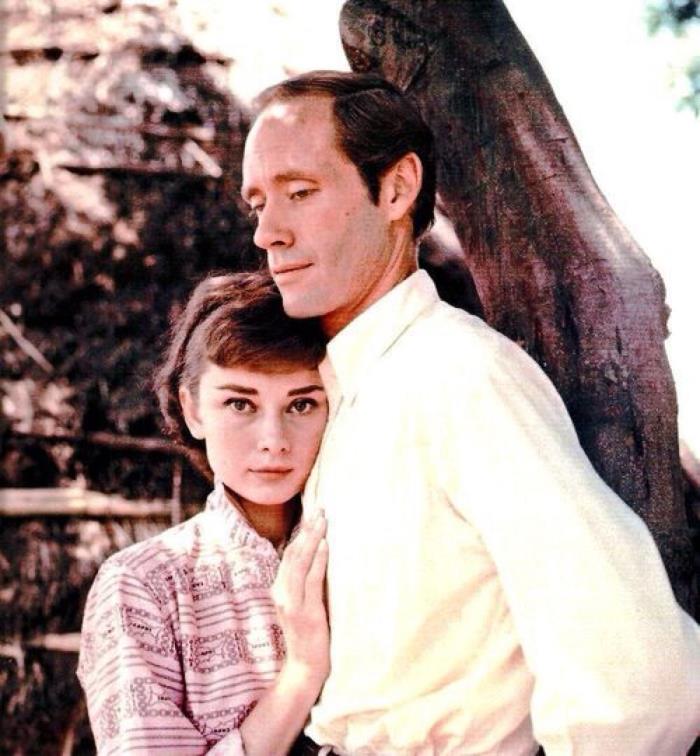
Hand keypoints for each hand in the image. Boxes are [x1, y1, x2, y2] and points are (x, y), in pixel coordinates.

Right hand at [272, 511, 329, 691]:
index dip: (300, 532)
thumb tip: (317, 555)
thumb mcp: (301, 604)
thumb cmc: (307, 634)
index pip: (289, 554)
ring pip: (300, 562)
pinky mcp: (306, 613)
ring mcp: (292, 603)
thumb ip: (304, 582)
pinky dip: (318, 561)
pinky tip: (326, 545)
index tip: (311, 511)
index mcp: (279, 589)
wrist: (304, 668)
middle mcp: (281, 593)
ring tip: (322, 519)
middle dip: (307, 528)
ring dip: (312, 538)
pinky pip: (311, 581)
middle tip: (319, 507)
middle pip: (293, 553)